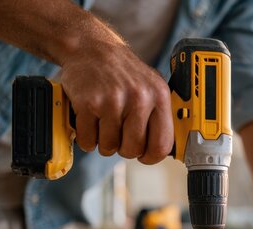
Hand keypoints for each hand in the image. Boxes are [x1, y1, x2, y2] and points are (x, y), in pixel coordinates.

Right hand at [61, 42, 172, 163]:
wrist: (92, 48)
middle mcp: (139, 98)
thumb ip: (160, 117)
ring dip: (104, 142)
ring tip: (104, 124)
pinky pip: (88, 140)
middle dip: (124, 148)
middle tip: (119, 135)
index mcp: (159, 97)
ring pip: (109, 147)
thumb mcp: (152, 88)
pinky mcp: (88, 103)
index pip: (161, 145)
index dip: (151, 156)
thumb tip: (166, 150)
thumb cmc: (124, 74)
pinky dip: (86, 137)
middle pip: (133, 149)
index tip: (144, 155)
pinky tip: (90, 122)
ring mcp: (112, 100)